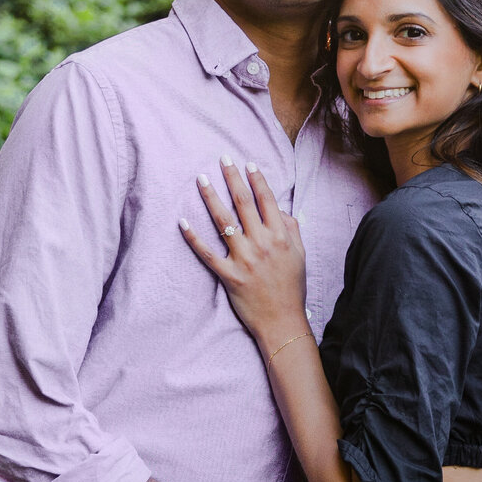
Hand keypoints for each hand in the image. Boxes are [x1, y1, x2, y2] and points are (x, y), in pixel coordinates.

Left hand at [180, 158, 307, 345]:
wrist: (283, 322)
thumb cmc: (292, 287)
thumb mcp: (300, 254)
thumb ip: (291, 229)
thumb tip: (280, 209)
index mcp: (280, 235)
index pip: (267, 200)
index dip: (257, 179)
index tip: (248, 163)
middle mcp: (261, 242)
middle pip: (243, 203)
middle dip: (232, 178)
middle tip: (222, 159)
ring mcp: (243, 258)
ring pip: (223, 221)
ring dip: (211, 197)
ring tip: (201, 179)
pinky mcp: (228, 275)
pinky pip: (207, 253)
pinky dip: (193, 237)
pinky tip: (182, 221)